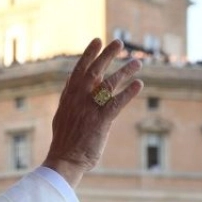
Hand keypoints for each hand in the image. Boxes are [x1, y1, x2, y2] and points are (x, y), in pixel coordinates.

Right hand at [43, 38, 143, 186]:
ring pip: (108, 84)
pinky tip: (139, 84)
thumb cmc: (65, 142)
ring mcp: (89, 109)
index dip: (88, 55)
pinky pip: (117, 103)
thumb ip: (70, 101)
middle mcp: (77, 100)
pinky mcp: (100, 121)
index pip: (78, 71)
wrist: (64, 161)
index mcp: (68, 98)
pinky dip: (128, 93)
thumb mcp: (63, 117)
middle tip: (119, 42)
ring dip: (124, 71)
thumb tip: (73, 90)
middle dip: (107, 55)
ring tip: (137, 62)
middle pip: (94, 71)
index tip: (97, 41)